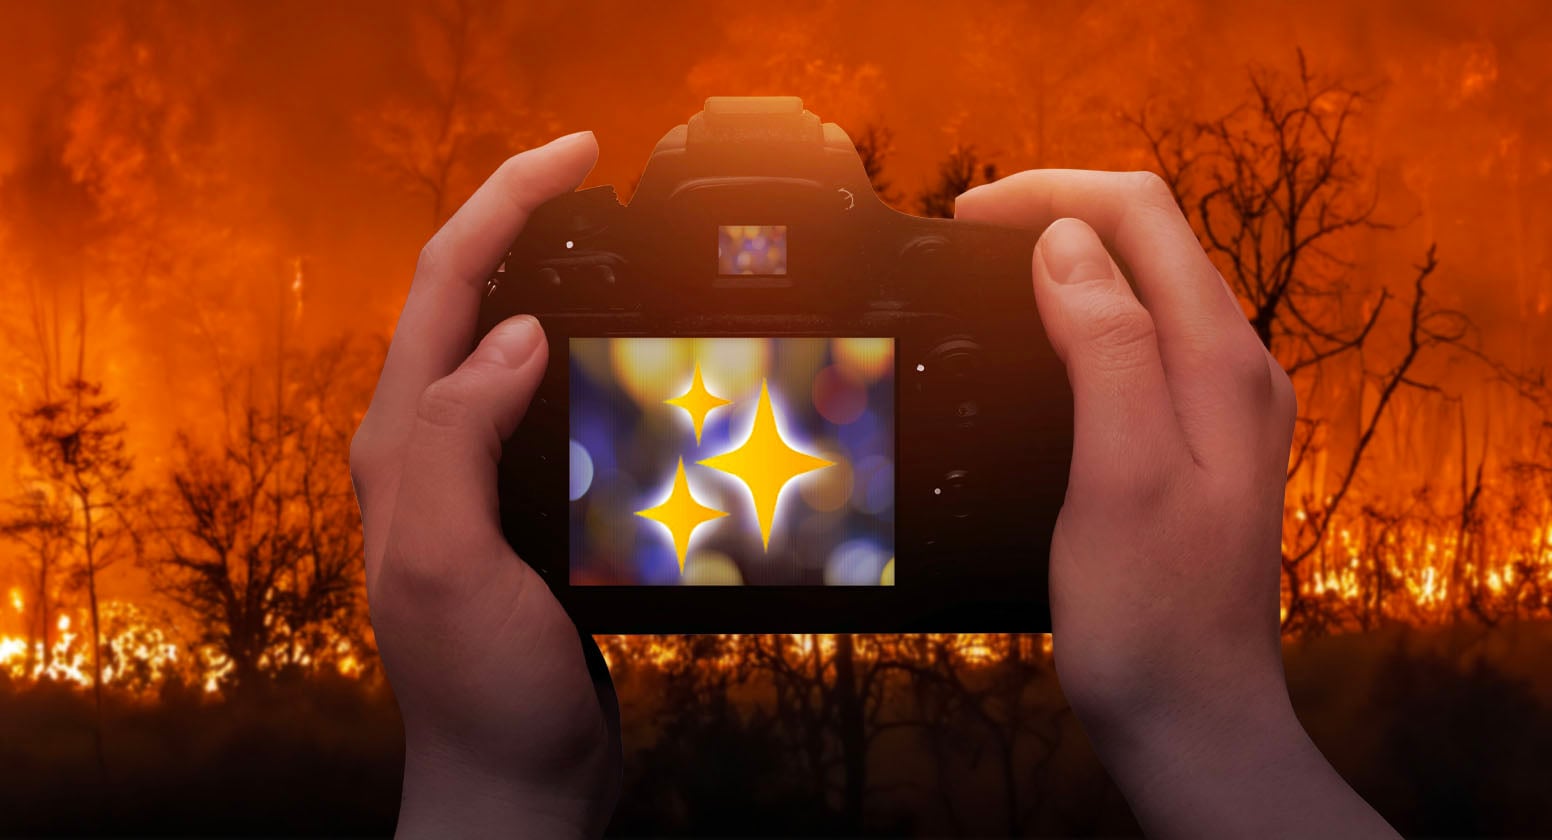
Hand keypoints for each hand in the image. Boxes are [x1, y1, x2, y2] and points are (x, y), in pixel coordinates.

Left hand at [349, 132, 619, 838]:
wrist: (516, 779)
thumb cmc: (478, 690)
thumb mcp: (447, 563)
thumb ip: (456, 441)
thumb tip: (511, 334)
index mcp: (403, 443)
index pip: (444, 285)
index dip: (506, 204)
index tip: (577, 158)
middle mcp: (429, 447)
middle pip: (472, 298)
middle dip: (529, 225)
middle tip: (604, 186)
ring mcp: (476, 477)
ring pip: (513, 346)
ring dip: (563, 286)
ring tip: (625, 257)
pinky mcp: (522, 508)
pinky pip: (551, 406)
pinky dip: (591, 362)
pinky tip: (636, 365)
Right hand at [957, 172, 1395, 838]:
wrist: (1196, 720)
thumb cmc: (1154, 619)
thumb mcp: (1120, 477)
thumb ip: (1108, 349)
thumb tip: (1068, 245)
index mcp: (1220, 361)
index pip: (1142, 213)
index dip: (1050, 195)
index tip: (966, 220)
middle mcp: (1237, 368)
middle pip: (1151, 238)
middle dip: (1058, 214)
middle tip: (965, 242)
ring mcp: (1225, 405)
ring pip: (1149, 286)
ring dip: (1072, 262)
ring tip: (992, 279)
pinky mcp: (1202, 441)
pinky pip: (1146, 340)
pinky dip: (1087, 317)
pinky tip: (1042, 348)